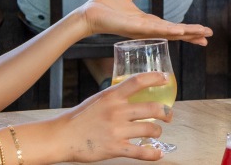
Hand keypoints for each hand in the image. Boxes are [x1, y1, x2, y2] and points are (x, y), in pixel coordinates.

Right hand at [49, 72, 175, 161]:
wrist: (62, 137)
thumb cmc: (79, 118)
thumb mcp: (97, 100)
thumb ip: (115, 98)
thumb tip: (133, 95)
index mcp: (111, 96)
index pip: (137, 81)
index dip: (155, 78)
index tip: (165, 78)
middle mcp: (116, 111)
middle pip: (152, 108)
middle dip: (166, 112)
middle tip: (168, 115)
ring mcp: (116, 130)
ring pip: (150, 129)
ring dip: (158, 131)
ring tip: (156, 132)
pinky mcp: (115, 148)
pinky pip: (141, 152)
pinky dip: (153, 154)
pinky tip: (157, 153)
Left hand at [76, 0, 212, 45]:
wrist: (89, 13)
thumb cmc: (105, 6)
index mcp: (147, 22)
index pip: (172, 27)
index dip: (188, 30)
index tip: (202, 32)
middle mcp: (148, 29)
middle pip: (175, 34)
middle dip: (192, 35)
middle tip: (208, 37)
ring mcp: (143, 30)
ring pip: (170, 33)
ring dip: (186, 34)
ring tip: (203, 35)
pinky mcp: (135, 28)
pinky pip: (155, 30)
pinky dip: (169, 30)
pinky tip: (181, 31)